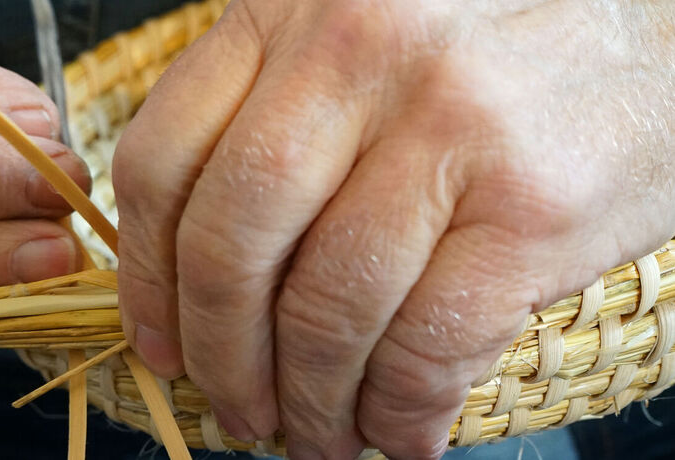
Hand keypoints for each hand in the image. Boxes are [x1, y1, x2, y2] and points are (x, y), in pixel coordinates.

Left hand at [115, 1, 674, 457]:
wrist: (658, 25)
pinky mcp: (530, 203)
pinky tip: (400, 433)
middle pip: (230, 245)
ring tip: (315, 437)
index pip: (161, 162)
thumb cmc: (487, 50)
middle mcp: (354, 56)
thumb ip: (273, 123)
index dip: (144, 275)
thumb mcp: (352, 45)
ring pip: (327, 309)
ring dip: (310, 402)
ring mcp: (446, 126)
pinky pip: (429, 344)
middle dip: (222, 356)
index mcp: (289, 14)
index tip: (159, 340)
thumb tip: (198, 279)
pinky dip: (401, 412)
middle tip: (236, 408)